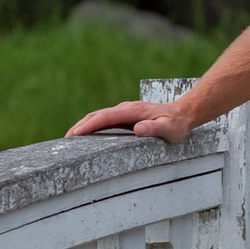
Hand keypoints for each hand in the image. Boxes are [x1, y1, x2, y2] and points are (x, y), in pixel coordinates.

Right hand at [67, 99, 194, 142]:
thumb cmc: (176, 124)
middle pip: (98, 115)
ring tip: (70, 138)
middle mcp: (126, 108)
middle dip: (80, 126)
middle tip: (66, 140)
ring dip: (84, 125)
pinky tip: (86, 135)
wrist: (183, 114)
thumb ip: (154, 129)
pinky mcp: (125, 116)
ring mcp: (124, 111)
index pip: (106, 117)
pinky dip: (92, 126)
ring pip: (99, 116)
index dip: (90, 125)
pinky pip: (105, 120)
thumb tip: (137, 129)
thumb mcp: (169, 129)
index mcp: (133, 111)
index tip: (76, 134)